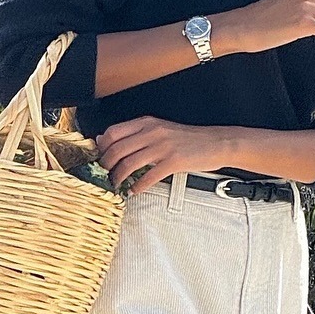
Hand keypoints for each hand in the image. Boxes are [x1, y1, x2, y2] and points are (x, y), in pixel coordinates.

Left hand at [93, 117, 236, 194]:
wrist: (215, 142)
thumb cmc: (187, 139)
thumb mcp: (159, 129)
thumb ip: (135, 134)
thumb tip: (106, 139)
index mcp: (147, 122)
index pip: (113, 132)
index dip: (101, 148)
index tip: (99, 159)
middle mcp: (152, 132)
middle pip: (117, 149)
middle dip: (106, 165)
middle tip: (104, 175)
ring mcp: (163, 146)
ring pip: (129, 163)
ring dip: (118, 178)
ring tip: (116, 185)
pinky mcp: (173, 162)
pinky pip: (148, 176)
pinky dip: (138, 186)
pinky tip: (134, 191)